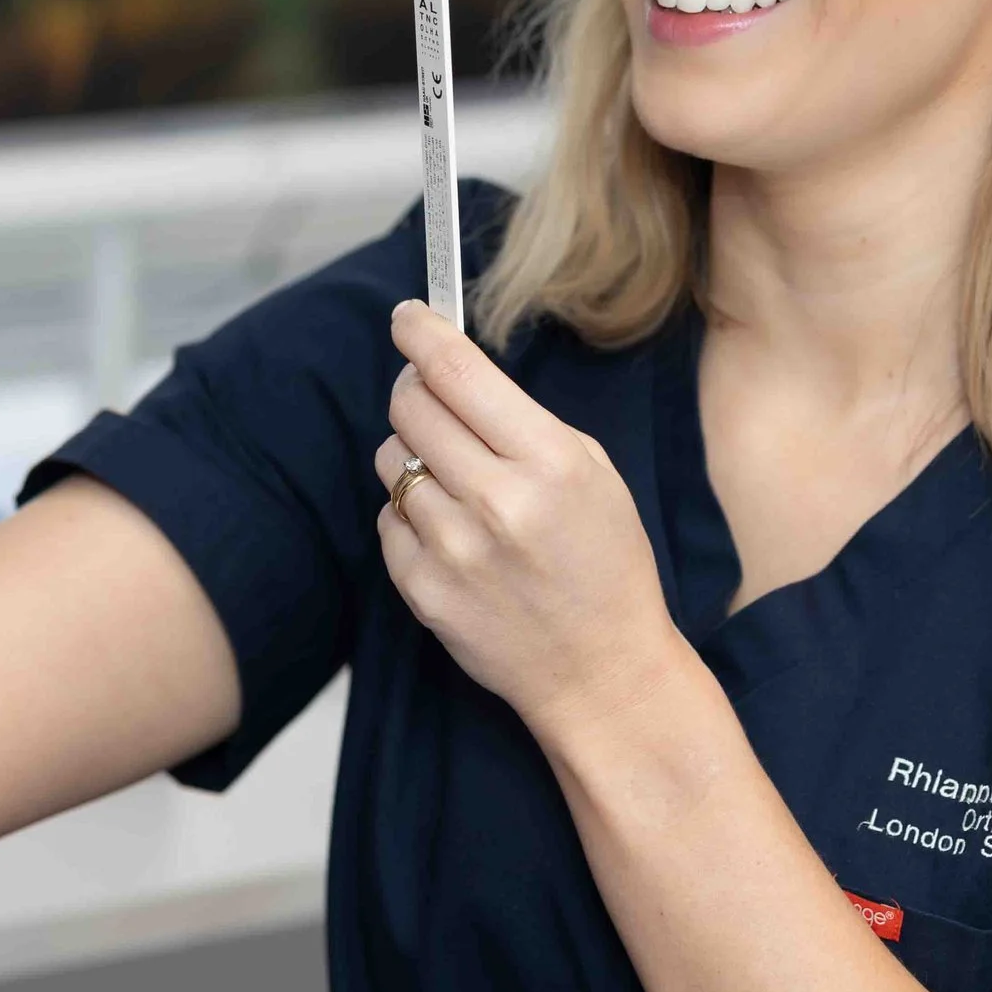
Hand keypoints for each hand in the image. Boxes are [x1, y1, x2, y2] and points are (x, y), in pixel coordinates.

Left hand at [374, 299, 681, 738]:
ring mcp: (452, 549)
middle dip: (416, 392)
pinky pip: (389, 520)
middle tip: (434, 401)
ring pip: (391, 461)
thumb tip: (443, 368)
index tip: (406, 318)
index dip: (419, 332)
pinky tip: (454, 538)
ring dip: (414, 459)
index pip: (456, 371)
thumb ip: (518, 419)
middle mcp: (495, 500)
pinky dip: (413, 517)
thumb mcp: (589, 471)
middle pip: (411, 406)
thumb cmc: (603, 562)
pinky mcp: (421, 590)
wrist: (601, 673)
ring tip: (460, 487)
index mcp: (547, 460)